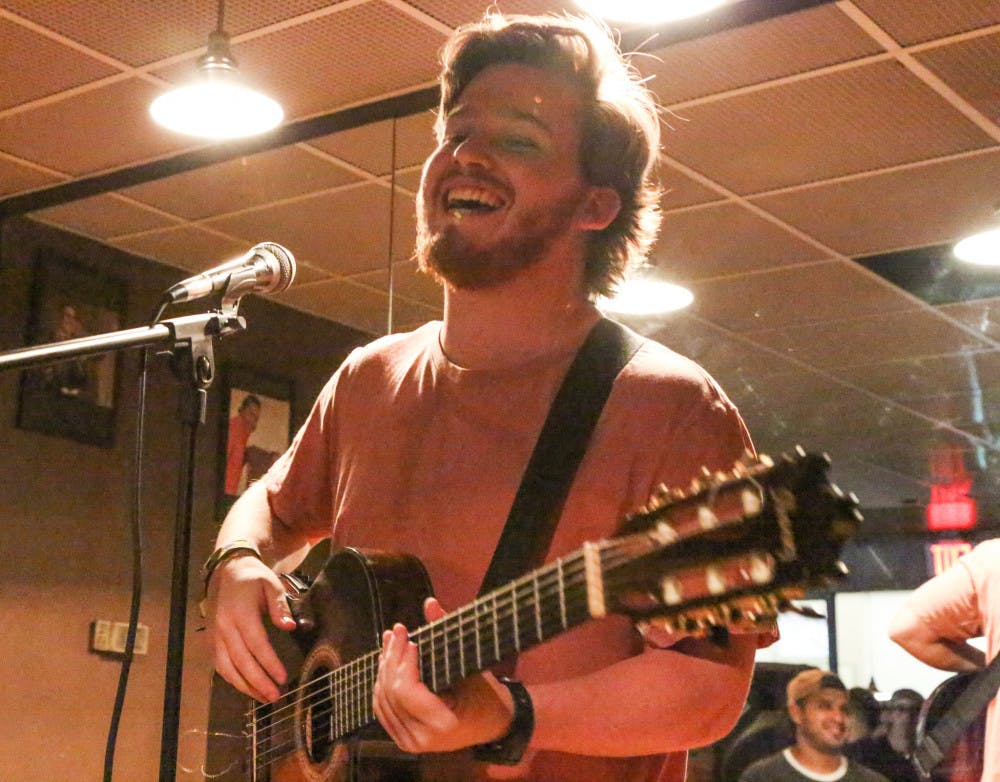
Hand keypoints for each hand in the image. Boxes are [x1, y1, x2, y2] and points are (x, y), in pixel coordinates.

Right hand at [203, 554, 296, 701]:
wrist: (227, 571)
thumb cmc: (254, 579)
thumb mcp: (271, 585)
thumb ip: (280, 606)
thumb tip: (290, 627)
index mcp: (241, 612)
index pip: (256, 644)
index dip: (269, 663)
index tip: (282, 678)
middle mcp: (224, 626)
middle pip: (241, 660)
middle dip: (258, 681)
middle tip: (275, 696)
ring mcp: (215, 635)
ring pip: (227, 667)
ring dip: (244, 686)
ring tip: (263, 698)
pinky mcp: (211, 640)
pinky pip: (219, 665)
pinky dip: (232, 679)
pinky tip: (246, 687)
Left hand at [372, 597, 514, 753]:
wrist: (493, 724)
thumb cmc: (486, 696)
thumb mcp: (472, 667)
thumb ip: (446, 636)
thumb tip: (429, 603)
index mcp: (440, 725)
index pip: (406, 691)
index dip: (403, 662)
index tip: (411, 639)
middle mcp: (421, 740)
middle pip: (390, 694)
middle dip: (391, 658)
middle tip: (398, 630)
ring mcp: (409, 743)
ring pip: (382, 700)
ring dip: (383, 668)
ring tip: (391, 641)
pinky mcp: (403, 740)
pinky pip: (382, 710)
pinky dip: (381, 684)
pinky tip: (386, 661)